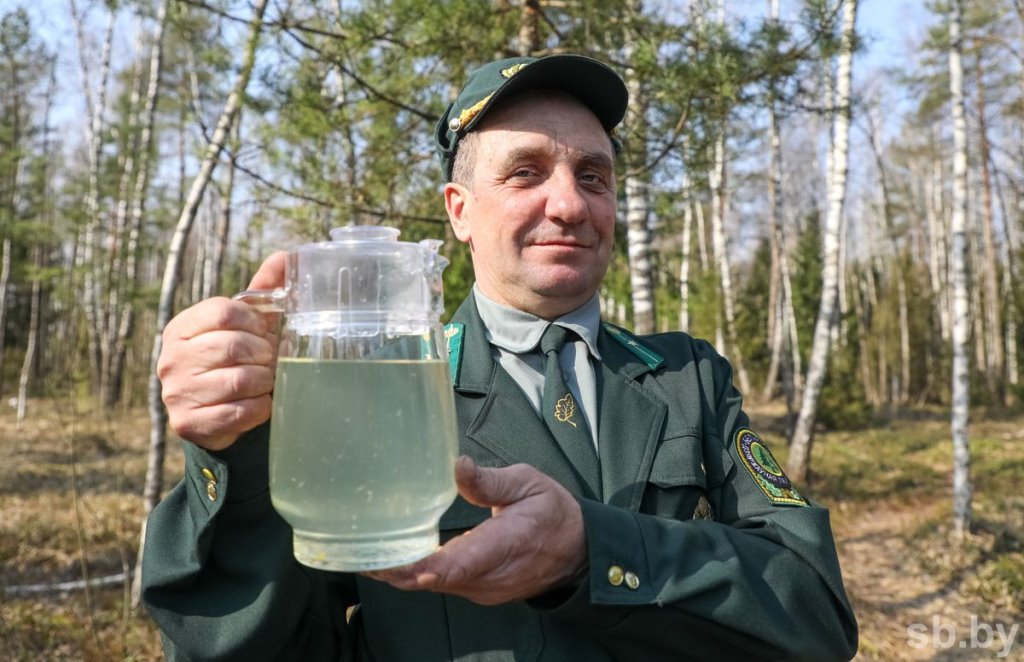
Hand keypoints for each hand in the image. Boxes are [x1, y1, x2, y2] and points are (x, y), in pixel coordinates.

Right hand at [157, 252, 286, 450]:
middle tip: (269, 360)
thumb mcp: (245, 324)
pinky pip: (240, 412)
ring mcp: (176, 393)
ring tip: (265, 381)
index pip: (224, 312)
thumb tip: (286, 256)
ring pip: (240, 380)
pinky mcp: (189, 423)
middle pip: (234, 346)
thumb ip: (263, 291)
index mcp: (182, 327)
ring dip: (264, 382)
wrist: (216, 414)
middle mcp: (171, 358)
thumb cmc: (234, 360)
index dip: (254, 322)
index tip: (264, 332)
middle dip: (263, 355)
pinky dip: (260, 407)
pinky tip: (260, 403)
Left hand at [367, 457, 586, 605]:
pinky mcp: (477, 591)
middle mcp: (490, 576)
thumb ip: (490, 480)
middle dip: (398, 569)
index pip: (461, 563)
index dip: (428, 567)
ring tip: (366, 554)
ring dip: (403, 573)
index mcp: (505, 545)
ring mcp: (483, 589)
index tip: (398, 565)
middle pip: (436, 578)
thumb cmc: (552, 513)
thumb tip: (457, 465)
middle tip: (360, 554)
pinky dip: (417, 574)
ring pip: (435, 584)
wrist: (577, 553)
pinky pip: (442, 584)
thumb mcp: (528, 483)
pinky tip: (393, 560)